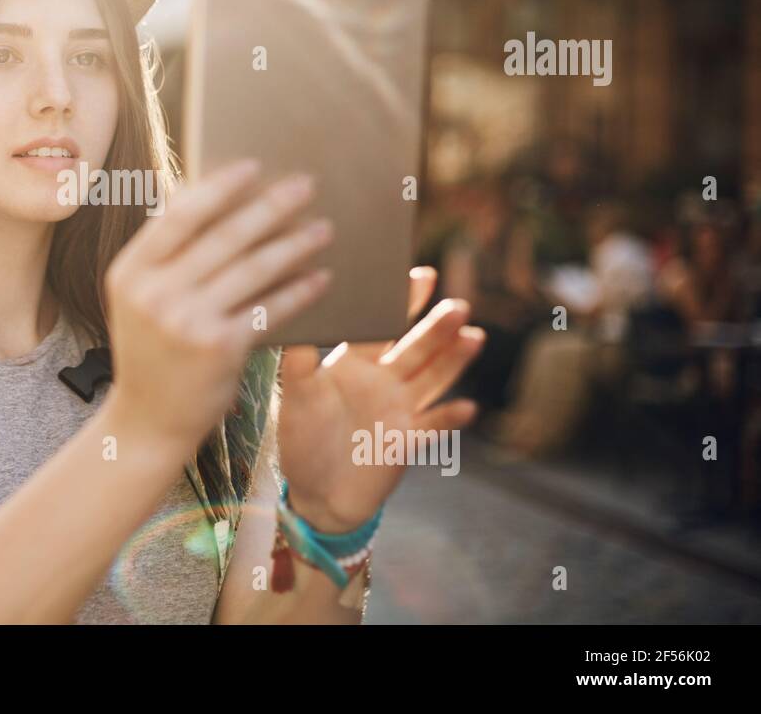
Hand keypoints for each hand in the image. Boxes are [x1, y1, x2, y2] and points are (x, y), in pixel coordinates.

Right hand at [104, 160, 332, 453]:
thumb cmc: (152, 352)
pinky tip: (321, 278)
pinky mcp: (219, 349)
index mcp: (131, 272)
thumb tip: (209, 196)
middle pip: (223, 236)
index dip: (219, 187)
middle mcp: (155, 293)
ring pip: (252, 269)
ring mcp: (186, 321)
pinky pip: (269, 309)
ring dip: (294, 244)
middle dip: (269, 207)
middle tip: (304, 185)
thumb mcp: (140, 300)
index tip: (253, 167)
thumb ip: (166, 256)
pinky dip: (298, 292)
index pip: (178, 215)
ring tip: (323, 229)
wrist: (147, 422)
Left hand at [275, 267, 483, 532]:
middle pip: (416, 347)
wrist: (314, 492)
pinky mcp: (408, 440)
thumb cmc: (302, 437)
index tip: (420, 275)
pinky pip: (434, 426)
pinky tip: (467, 408)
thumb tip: (293, 319)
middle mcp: (383, 380)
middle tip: (457, 305)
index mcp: (354, 362)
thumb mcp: (295, 396)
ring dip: (454, 360)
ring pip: (433, 378)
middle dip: (436, 327)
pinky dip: (450, 418)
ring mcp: (400, 408)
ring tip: (473, 336)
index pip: (383, 325)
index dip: (402, 302)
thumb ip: (298, 360)